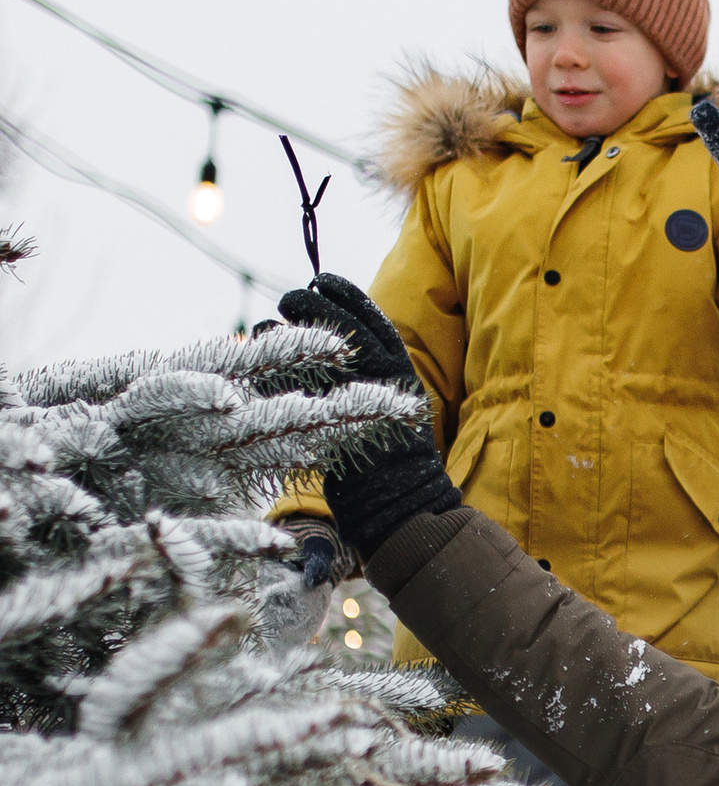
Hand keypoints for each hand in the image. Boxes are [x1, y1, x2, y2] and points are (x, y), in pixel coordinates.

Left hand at [272, 275, 455, 559]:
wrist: (399, 506)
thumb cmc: (388, 462)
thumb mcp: (383, 408)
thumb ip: (363, 376)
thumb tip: (325, 337)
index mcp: (399, 372)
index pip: (373, 320)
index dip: (347, 295)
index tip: (322, 279)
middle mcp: (384, 381)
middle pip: (344, 326)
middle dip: (312, 305)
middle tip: (287, 298)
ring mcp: (362, 401)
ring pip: (316, 353)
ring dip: (284, 335)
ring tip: (261, 327)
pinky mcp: (335, 425)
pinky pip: (294, 390)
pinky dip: (270, 376)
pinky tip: (251, 368)